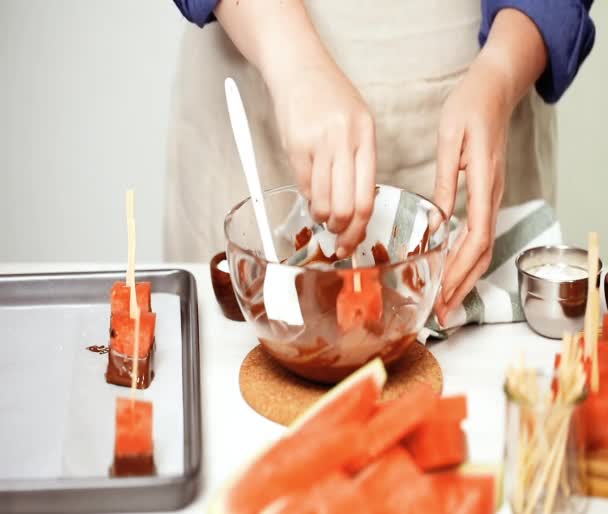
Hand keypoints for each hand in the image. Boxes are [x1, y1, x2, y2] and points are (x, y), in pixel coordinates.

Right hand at [268, 58, 375, 257]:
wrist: (298, 69)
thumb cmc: (329, 97)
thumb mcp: (358, 123)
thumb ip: (359, 161)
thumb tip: (356, 206)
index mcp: (365, 137)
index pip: (367, 197)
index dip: (360, 228)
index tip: (353, 241)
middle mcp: (344, 141)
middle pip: (346, 207)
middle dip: (341, 231)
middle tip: (337, 236)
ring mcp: (319, 144)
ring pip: (323, 202)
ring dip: (322, 217)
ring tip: (323, 214)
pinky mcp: (295, 147)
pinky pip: (304, 188)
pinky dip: (309, 198)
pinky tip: (312, 193)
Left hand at [433, 54, 513, 324]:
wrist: (493, 90)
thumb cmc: (469, 109)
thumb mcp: (450, 139)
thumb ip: (445, 182)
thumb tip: (436, 221)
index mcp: (482, 184)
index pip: (474, 238)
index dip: (458, 270)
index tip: (442, 293)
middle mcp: (491, 196)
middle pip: (482, 253)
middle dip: (462, 286)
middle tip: (443, 314)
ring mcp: (491, 197)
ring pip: (483, 248)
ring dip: (465, 278)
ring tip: (447, 303)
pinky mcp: (485, 195)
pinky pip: (479, 236)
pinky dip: (466, 260)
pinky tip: (452, 271)